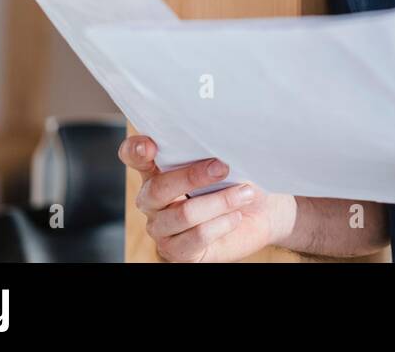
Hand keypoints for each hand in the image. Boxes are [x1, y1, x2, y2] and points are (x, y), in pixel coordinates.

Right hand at [120, 135, 296, 261]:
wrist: (260, 212)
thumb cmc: (237, 180)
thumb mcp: (225, 161)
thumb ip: (212, 152)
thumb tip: (221, 143)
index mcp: (158, 171)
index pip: (134, 156)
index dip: (135, 151)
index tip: (150, 146)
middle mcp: (153, 201)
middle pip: (157, 188)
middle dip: (192, 176)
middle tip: (223, 167)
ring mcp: (162, 229)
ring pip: (183, 214)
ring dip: (220, 201)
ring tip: (245, 194)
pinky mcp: (178, 252)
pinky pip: (197, 237)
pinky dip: (222, 224)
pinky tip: (236, 216)